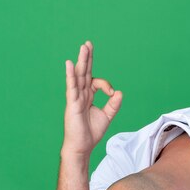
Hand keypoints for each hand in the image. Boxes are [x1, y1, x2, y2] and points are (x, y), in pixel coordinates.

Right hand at [62, 41, 122, 157]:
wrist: (82, 146)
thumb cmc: (91, 132)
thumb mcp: (107, 116)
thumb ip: (113, 104)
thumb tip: (119, 92)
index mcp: (88, 96)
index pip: (96, 81)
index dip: (106, 85)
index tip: (112, 93)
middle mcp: (80, 94)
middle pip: (84, 72)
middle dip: (87, 57)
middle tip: (88, 43)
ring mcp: (75, 98)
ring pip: (79, 76)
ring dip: (81, 61)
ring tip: (83, 47)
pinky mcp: (72, 103)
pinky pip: (71, 86)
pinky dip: (70, 75)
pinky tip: (70, 64)